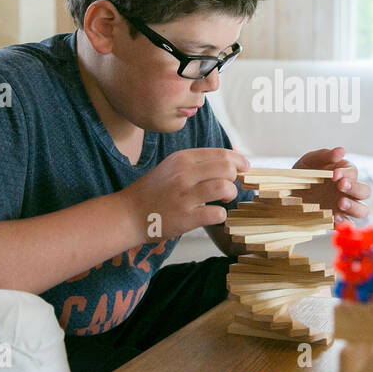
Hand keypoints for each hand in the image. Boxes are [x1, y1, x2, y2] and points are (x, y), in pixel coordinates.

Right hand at [123, 147, 249, 240]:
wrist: (128, 214)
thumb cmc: (155, 190)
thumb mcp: (173, 167)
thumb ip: (200, 161)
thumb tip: (235, 154)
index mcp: (182, 158)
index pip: (221, 154)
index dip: (238, 161)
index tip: (244, 168)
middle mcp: (184, 174)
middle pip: (227, 168)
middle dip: (235, 177)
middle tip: (229, 185)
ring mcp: (185, 196)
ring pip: (225, 188)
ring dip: (230, 194)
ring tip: (223, 199)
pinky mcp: (186, 217)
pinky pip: (217, 213)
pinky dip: (221, 215)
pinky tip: (213, 214)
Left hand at [293, 146, 369, 222]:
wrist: (288, 191)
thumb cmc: (303, 172)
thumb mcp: (310, 161)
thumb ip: (325, 155)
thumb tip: (341, 151)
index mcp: (345, 174)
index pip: (353, 173)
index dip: (347, 174)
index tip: (334, 174)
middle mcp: (349, 191)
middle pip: (364, 192)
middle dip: (355, 188)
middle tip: (340, 186)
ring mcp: (344, 207)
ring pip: (362, 210)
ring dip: (354, 207)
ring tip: (340, 203)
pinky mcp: (336, 220)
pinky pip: (346, 224)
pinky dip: (343, 223)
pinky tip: (334, 218)